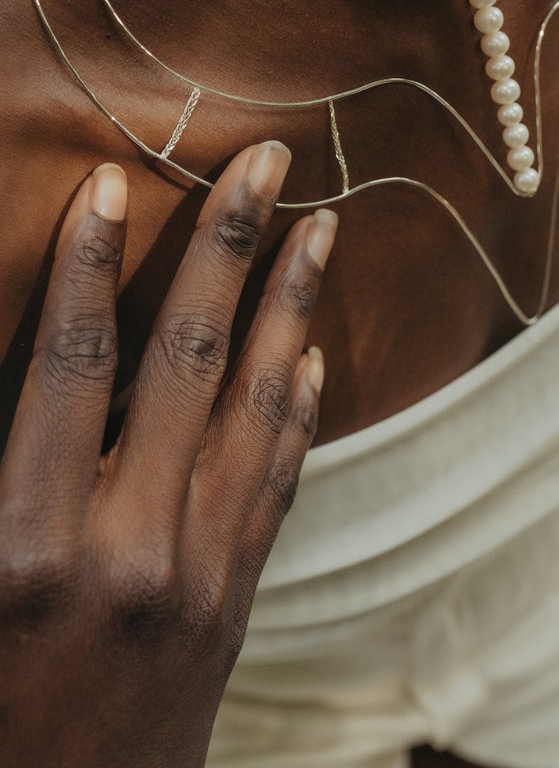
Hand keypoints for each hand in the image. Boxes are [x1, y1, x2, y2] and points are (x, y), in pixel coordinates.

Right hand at [0, 143, 335, 767]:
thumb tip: (29, 379)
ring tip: (320, 231)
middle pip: (185, 360)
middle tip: (266, 157)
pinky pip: (275, 486)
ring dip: (289, 309)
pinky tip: (313, 356)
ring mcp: (194, 579)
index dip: (85, 263)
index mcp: (24, 544)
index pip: (63, 362)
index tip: (115, 181)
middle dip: (226, 247)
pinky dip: (298, 413)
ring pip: (257, 410)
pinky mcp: (230, 609)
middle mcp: (125, 549)